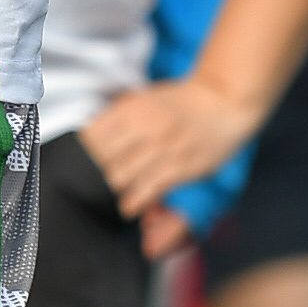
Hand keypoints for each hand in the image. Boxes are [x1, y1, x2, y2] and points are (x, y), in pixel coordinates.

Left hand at [83, 74, 257, 234]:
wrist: (225, 100)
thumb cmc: (180, 102)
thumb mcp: (144, 98)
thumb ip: (118, 114)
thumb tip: (90, 138)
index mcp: (130, 108)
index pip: (91, 138)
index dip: (83, 158)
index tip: (83, 168)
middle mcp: (144, 126)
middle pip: (102, 161)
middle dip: (95, 177)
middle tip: (96, 187)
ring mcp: (163, 146)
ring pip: (121, 177)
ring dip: (113, 192)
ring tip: (114, 197)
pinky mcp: (181, 165)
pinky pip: (149, 189)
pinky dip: (134, 202)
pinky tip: (129, 207)